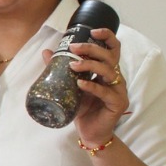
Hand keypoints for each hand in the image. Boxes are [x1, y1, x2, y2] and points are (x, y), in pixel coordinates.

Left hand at [68, 27, 128, 146]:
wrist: (91, 133)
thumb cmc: (84, 109)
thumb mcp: (71, 87)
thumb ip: (61, 70)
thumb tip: (46, 52)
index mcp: (108, 71)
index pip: (113, 48)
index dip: (107, 36)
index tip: (92, 31)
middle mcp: (116, 78)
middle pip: (109, 56)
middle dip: (91, 49)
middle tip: (73, 48)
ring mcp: (119, 90)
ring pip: (109, 71)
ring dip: (90, 65)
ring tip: (73, 65)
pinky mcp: (118, 103)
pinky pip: (106, 92)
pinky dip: (92, 86)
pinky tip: (80, 84)